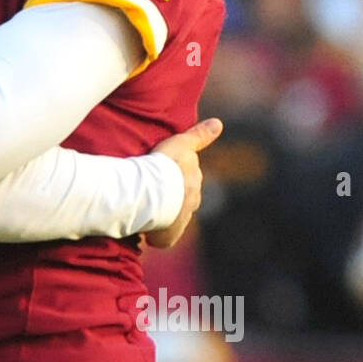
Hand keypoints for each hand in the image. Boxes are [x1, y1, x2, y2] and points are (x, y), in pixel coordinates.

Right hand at [145, 117, 222, 249]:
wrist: (153, 189)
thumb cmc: (163, 165)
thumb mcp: (180, 144)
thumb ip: (199, 136)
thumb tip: (219, 123)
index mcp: (194, 181)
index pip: (187, 181)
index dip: (173, 179)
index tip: (160, 176)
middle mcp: (192, 201)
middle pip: (181, 200)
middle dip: (170, 198)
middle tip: (150, 192)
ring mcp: (182, 220)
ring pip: (172, 218)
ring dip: (161, 216)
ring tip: (143, 210)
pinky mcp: (170, 237)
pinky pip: (163, 238)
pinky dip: (155, 235)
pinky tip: (143, 230)